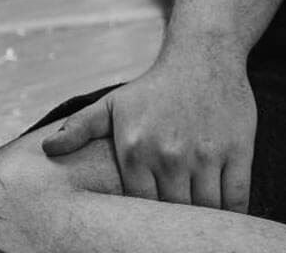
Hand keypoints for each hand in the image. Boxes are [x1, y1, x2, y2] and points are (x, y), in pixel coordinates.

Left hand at [41, 50, 254, 211]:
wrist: (204, 55)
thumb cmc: (157, 85)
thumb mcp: (113, 103)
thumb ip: (79, 128)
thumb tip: (47, 150)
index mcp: (135, 152)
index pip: (138, 209)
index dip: (145, 223)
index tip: (149, 228)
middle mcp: (169, 156)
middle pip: (172, 214)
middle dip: (174, 226)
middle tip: (175, 231)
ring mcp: (206, 153)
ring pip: (206, 209)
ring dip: (205, 222)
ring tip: (200, 227)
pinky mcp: (237, 149)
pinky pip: (238, 195)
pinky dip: (234, 213)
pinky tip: (228, 219)